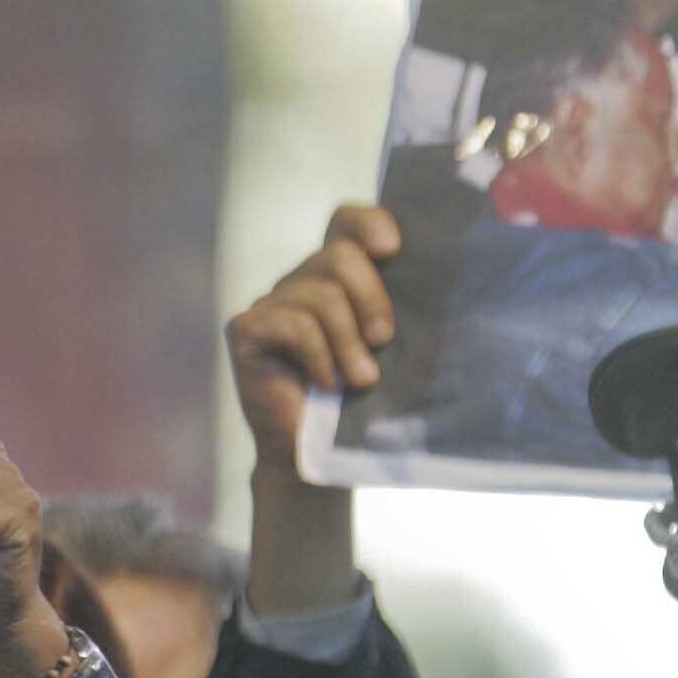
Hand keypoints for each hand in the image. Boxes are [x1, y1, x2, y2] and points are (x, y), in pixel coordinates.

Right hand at [224, 205, 398, 472]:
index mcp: (334, 278)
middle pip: (338, 255)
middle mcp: (299, 282)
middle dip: (371, 296)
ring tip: (363, 380)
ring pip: (319, 295)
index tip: (393, 250)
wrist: (318, 455)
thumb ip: (392, 311)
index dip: (367, 223)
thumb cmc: (357, 402)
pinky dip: (319, 356)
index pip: (344, 222)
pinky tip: (327, 383)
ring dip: (349, 341)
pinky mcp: (245, 330)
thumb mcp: (383, 348)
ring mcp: (269, 304)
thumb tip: (431, 279)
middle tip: (384, 339)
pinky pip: (293, 324)